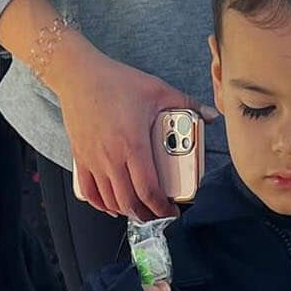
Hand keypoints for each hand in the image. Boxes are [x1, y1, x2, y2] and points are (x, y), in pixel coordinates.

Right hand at [49, 44, 214, 220]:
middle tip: (159, 214)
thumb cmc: (116, 81)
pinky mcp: (81, 159)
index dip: (161, 208)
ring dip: (127, 212)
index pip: (148, 190)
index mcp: (133, 143)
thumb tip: (212, 116)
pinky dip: (102, 205)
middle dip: (147, 215)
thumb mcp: (156, 89)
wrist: (79, 75)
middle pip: (130, 202)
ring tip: (141, 209)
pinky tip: (113, 206)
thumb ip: (186, 104)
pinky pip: (89, 194)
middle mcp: (111, 157)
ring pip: (110, 202)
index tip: (171, 212)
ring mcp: (94, 161)